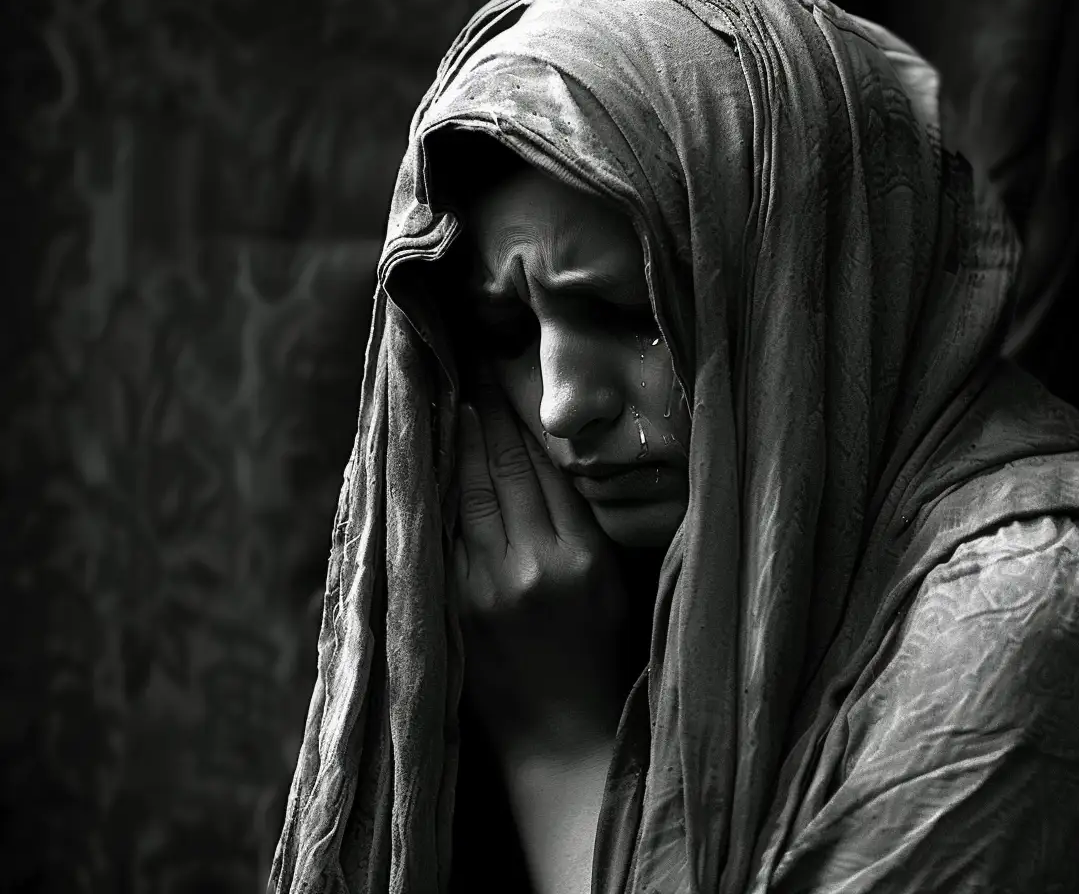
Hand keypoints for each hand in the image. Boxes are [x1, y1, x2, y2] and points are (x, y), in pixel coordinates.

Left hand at [452, 385, 632, 758]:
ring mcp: (482, 589)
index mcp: (580, 557)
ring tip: (447, 405)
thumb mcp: (615, 583)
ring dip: (452, 447)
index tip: (506, 380)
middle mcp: (529, 566)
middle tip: (468, 372)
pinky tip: (429, 469)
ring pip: (463, 496)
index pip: (545, 468)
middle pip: (499, 471)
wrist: (563, 741)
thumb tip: (556, 460)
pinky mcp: (451, 610)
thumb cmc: (603, 659)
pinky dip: (434, 498)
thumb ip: (587, 524)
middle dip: (482, 417)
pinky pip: (440, 538)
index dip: (522, 421)